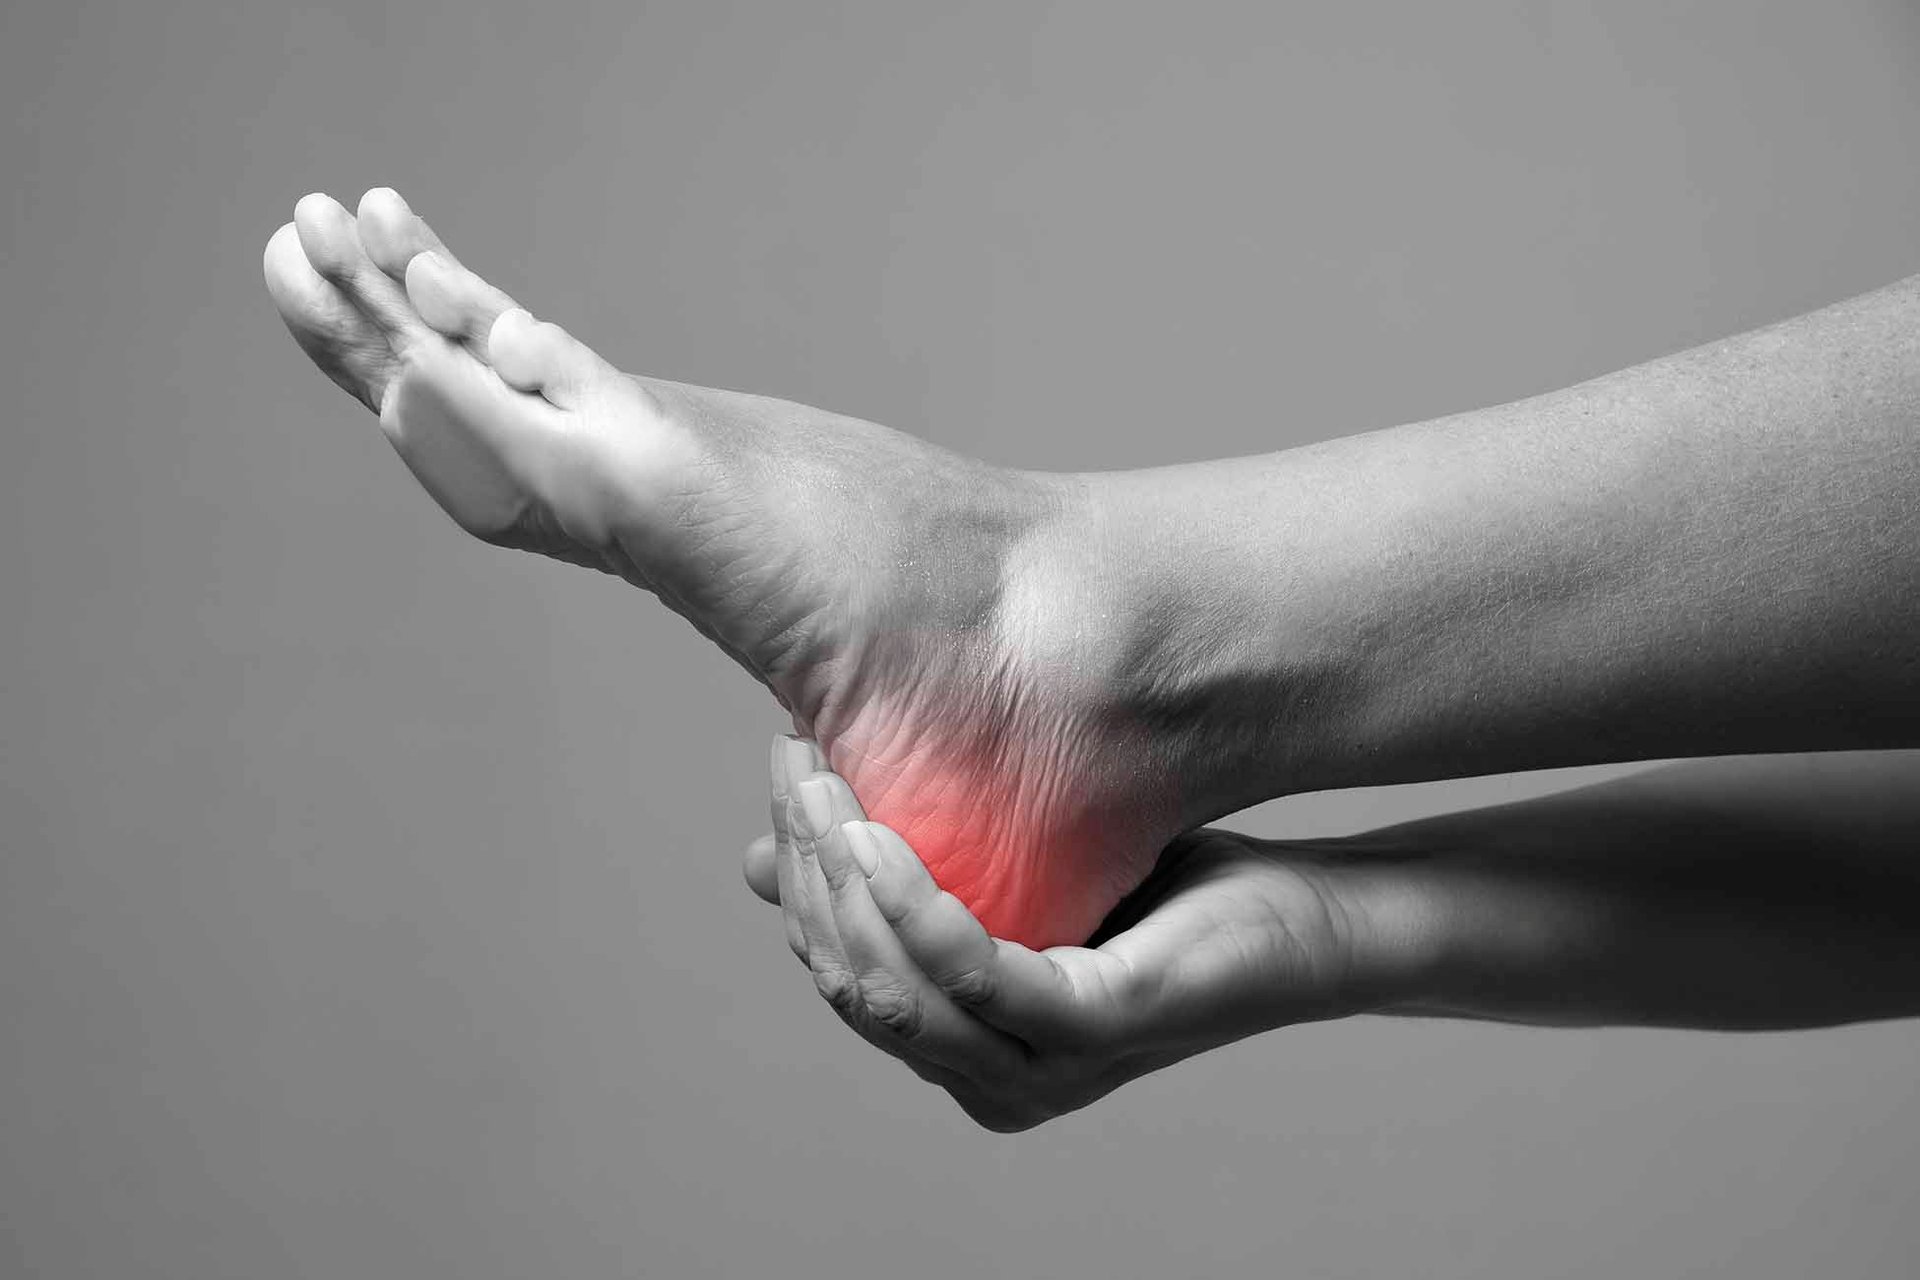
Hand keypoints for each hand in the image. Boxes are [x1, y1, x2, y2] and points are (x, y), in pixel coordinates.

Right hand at [745, 737, 1409, 1131]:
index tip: (787, 766)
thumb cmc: (1166, 894)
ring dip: (841, 876)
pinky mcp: (1090, 1031)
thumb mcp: (1016, 869)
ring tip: (825, 781)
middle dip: (810, 860)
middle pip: (853, 978)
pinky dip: (912, 904)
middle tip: (794, 759)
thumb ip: (915, 868)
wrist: (1304, 921)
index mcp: (967, 1051)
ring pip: (893, 986)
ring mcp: (1040, 1067)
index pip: (842, 970)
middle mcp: (990, 1081)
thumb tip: (781, 847)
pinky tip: (882, 835)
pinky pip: (971, 974)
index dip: (802, 869)